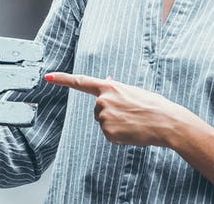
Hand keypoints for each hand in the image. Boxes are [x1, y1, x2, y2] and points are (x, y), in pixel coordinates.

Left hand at [44, 72, 191, 147]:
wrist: (166, 122)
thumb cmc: (153, 105)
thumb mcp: (133, 91)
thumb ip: (116, 87)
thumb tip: (107, 80)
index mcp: (109, 87)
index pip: (80, 81)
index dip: (62, 79)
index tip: (47, 77)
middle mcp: (102, 100)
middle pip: (97, 110)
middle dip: (110, 112)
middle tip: (130, 114)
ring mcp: (104, 117)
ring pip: (103, 123)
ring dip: (116, 124)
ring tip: (133, 122)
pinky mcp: (108, 133)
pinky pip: (109, 135)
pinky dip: (119, 136)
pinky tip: (132, 132)